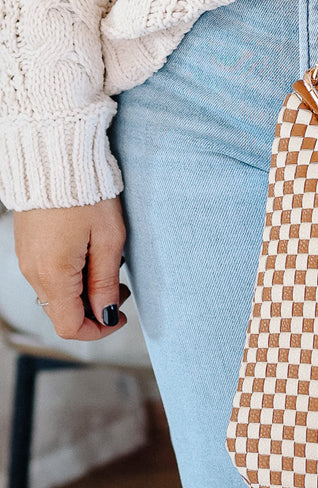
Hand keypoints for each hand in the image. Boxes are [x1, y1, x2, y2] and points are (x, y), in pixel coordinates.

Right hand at [14, 200, 129, 341]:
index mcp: (53, 275)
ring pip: (56, 294)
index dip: (97, 330)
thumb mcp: (108, 241)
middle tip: (121, 289)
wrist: (56, 157)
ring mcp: (27, 258)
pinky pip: (48, 275)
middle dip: (94, 310)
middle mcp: (33, 271)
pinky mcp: (28, 247)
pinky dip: (70, 277)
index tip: (119, 317)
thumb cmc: (87, 194)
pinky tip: (89, 256)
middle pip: (62, 312)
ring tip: (108, 268)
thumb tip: (105, 313)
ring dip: (83, 292)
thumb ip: (105, 282)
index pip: (69, 326)